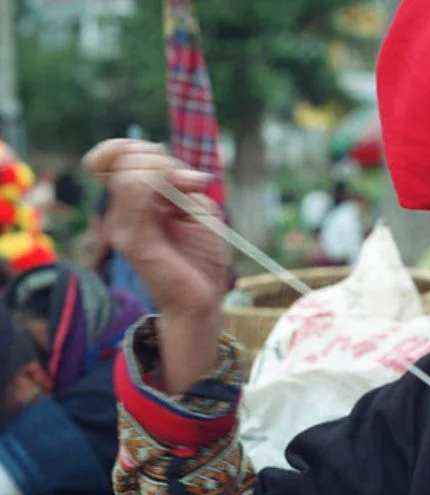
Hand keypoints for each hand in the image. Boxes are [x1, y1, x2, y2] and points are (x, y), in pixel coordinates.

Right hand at [82, 139, 231, 318]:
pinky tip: (179, 202)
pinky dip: (159, 184)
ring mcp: (122, 226)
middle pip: (123, 157)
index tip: (174, 169)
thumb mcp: (198, 209)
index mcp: (133, 202)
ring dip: (162, 171)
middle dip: (159, 158)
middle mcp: (121, 212)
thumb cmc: (201, 259)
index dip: (136, 147)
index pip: (115, 156)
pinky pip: (134, 192)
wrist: (202, 300)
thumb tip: (174, 170)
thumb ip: (181, 183)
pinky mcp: (133, 240)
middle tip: (188, 184)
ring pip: (128, 171)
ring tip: (185, 194)